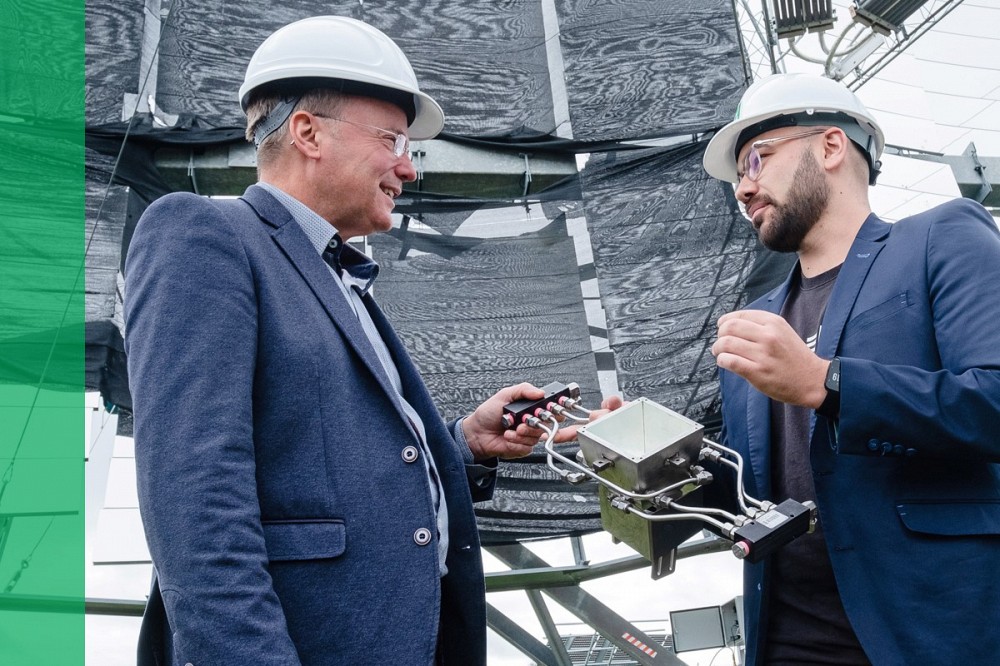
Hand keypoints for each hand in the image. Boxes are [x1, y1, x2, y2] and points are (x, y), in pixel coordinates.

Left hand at [462, 385, 623, 459]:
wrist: (476, 433)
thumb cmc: (487, 415)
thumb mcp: (504, 395)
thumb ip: (523, 390)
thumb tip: (540, 391)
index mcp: (529, 409)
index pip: (550, 409)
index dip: (553, 410)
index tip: (548, 410)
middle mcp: (531, 422)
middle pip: (547, 424)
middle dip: (535, 423)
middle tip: (523, 420)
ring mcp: (528, 436)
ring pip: (537, 436)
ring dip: (522, 433)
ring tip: (510, 429)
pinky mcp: (523, 448)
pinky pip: (527, 446)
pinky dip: (516, 442)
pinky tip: (507, 437)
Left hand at [712, 310, 828, 407]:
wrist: (813, 380)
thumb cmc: (794, 357)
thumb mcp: (782, 331)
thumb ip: (760, 326)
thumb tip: (729, 324)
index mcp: (773, 322)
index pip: (739, 315)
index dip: (725, 321)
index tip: (722, 327)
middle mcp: (768, 335)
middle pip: (729, 327)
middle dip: (719, 334)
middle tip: (720, 342)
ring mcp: (763, 354)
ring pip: (726, 343)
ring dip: (717, 348)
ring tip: (719, 353)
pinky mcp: (757, 372)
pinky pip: (730, 361)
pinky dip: (722, 360)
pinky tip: (725, 362)